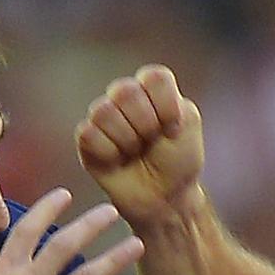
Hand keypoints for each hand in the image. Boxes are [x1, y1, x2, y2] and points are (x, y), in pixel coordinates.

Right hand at [75, 64, 205, 229]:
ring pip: (103, 111)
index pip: (153, 78)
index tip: (173, 129)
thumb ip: (172, 100)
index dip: (165, 106)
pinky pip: (88, 134)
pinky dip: (108, 153)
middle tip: (151, 142)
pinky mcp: (86, 138)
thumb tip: (141, 102)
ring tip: (134, 152)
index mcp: (152, 88)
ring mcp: (104, 116)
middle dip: (145, 124)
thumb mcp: (188, 126)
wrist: (163, 197)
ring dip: (126, 139)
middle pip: (124, 91)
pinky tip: (117, 161)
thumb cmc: (177, 161)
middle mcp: (125, 97)